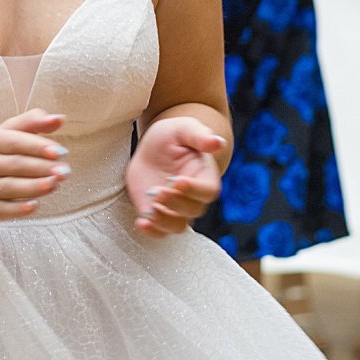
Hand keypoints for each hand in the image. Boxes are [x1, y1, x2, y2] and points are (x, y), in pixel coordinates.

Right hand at [0, 109, 70, 225]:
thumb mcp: (3, 134)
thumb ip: (31, 124)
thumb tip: (60, 119)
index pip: (16, 142)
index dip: (39, 147)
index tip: (60, 152)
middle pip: (17, 165)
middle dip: (44, 168)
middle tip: (65, 171)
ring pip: (12, 188)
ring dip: (37, 187)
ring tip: (56, 184)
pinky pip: (3, 210)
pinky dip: (21, 208)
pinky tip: (36, 204)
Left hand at [126, 116, 226, 234]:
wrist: (152, 147)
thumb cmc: (173, 136)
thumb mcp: (184, 129)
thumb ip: (199, 135)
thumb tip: (217, 142)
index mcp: (205, 177)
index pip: (208, 191)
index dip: (194, 189)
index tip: (177, 181)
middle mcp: (193, 197)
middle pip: (192, 210)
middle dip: (176, 203)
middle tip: (159, 191)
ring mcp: (176, 209)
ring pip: (177, 226)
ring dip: (164, 221)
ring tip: (150, 210)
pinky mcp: (158, 215)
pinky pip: (159, 231)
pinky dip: (152, 231)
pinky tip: (141, 223)